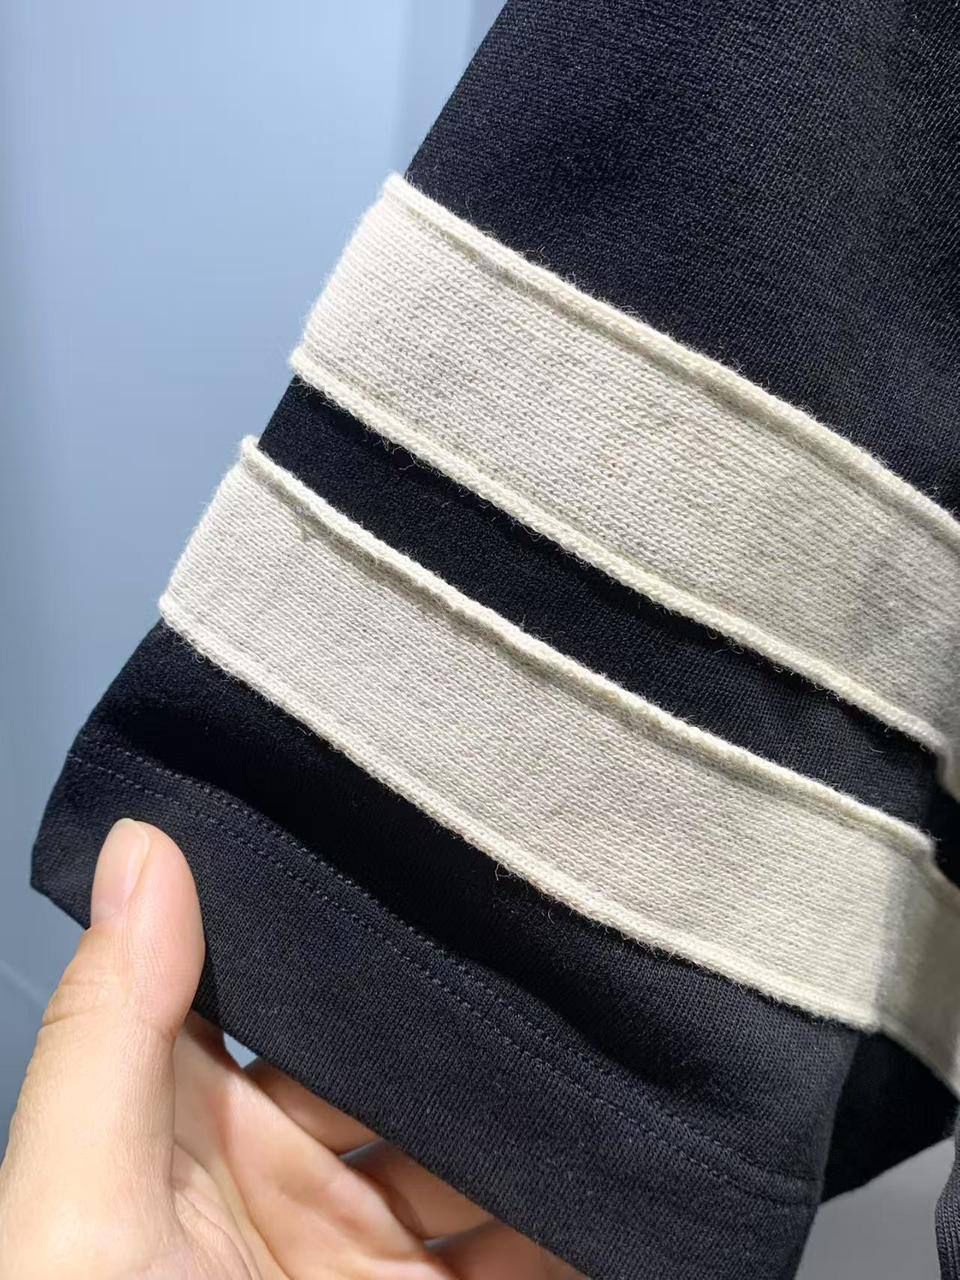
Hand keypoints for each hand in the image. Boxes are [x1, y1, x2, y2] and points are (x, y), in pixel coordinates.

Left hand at [0, 820, 581, 1278]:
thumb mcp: (82, 1205)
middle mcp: (291, 1180)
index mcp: (199, 1126)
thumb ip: (111, 1028)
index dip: (348, 928)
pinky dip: (582, 1220)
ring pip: (478, 1160)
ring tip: (618, 1042)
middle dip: (474, 1021)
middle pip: (402, 1072)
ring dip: (544, 1118)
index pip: (285, 994)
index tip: (431, 843)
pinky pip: (528, 1255)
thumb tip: (140, 839)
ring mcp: (372, 1260)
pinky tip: (633, 1167)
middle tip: (564, 940)